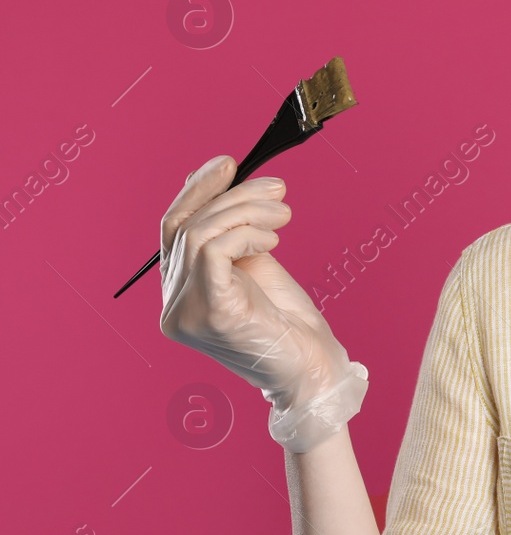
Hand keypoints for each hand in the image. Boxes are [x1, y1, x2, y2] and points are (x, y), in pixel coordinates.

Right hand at [158, 154, 356, 412]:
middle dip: (231, 196)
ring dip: (246, 211)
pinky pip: (213, 252)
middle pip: (184, 227)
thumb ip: (232, 232)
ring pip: (199, 234)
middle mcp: (172, 305)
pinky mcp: (211, 314)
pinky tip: (272, 237)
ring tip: (284, 212)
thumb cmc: (288, 324)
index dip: (197, 190)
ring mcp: (186, 313)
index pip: (173, 229)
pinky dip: (245, 232)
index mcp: (179, 293)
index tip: (227, 162)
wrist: (314, 371)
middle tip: (276, 188)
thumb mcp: (255, 266)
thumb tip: (224, 182)